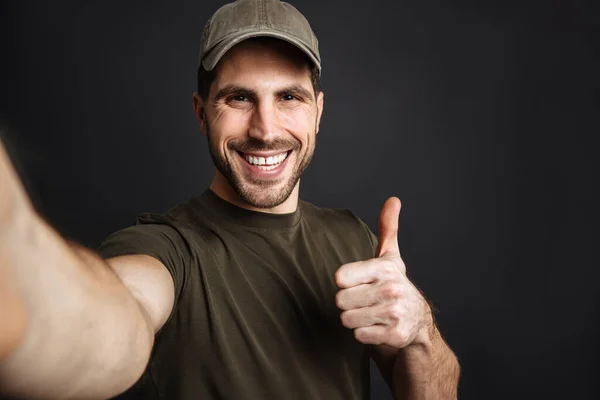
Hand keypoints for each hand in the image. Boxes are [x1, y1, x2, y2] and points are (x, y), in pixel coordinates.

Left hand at [335, 197, 432, 347]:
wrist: (417, 320)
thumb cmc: (394, 284)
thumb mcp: (390, 256)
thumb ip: (388, 227)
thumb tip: (393, 200)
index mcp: (384, 268)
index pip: (340, 278)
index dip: (346, 282)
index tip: (359, 282)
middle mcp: (391, 289)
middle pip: (340, 301)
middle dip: (349, 303)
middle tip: (365, 300)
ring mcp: (394, 313)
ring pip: (347, 319)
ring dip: (355, 319)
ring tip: (371, 313)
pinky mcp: (395, 335)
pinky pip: (359, 336)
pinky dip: (365, 334)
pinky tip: (377, 326)